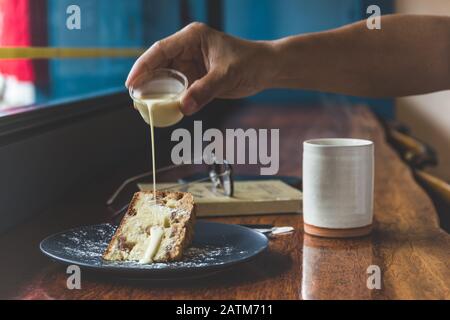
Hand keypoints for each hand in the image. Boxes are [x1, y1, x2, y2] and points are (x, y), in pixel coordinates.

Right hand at [126, 22, 274, 114]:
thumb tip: (183, 107)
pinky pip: (178, 89)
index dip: (143, 66)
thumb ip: (205, 90)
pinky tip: (164, 109)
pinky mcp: (196, 77)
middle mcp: (188, 49)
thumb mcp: (227, 75)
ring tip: (145, 107)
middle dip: (146, 81)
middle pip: (159, 64)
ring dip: (157, 92)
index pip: (160, 50)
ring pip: (166, 78)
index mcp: (192, 38)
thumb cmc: (250, 62)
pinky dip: (170, 99)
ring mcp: (191, 64)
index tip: (132, 83)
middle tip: (136, 99)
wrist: (266, 69)